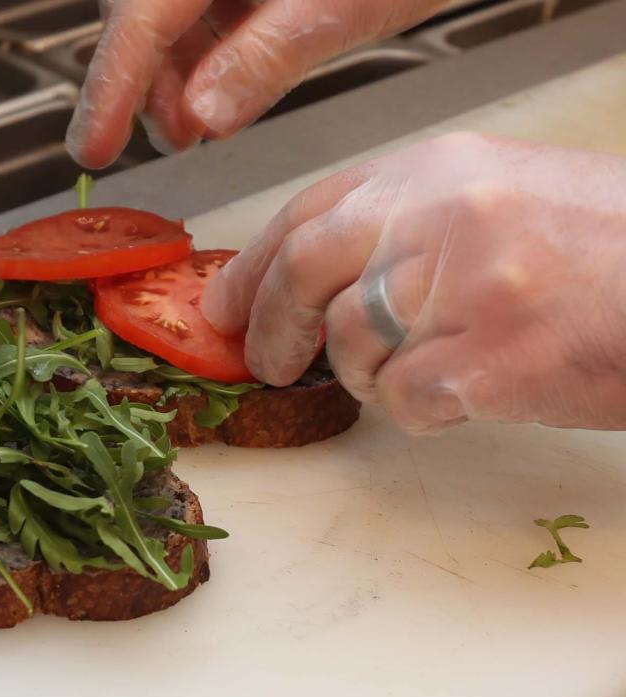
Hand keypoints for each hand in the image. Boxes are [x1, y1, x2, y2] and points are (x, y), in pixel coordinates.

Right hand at [66, 0, 445, 168]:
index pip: (143, 13)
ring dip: (177, 75)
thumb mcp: (340, 6)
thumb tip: (203, 117)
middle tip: (176, 138)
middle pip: (144, 10)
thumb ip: (265, 60)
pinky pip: (202, 7)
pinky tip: (223, 86)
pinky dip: (207, 53)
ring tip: (200, 122)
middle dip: (149, 82)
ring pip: (169, 14)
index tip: (91, 147)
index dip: (111, 87)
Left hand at [201, 133, 625, 433]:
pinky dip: (414, 411)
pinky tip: (455, 398)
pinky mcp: (489, 359)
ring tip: (414, 373)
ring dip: (363, 376)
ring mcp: (465, 285)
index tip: (223, 306)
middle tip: (266, 363)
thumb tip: (315, 277)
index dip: (251, 266)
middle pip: (305, 271)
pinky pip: (403, 399)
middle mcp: (441, 216)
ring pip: (349, 344)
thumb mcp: (495, 197)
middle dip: (270, 326)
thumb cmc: (603, 249)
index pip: (307, 211)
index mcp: (436, 170)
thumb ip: (401, 225)